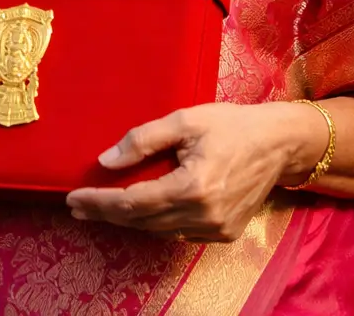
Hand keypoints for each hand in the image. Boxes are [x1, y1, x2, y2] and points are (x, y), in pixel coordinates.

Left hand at [66, 102, 319, 241]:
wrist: (280, 143)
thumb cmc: (232, 125)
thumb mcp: (185, 120)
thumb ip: (142, 140)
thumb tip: (106, 162)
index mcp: (193, 186)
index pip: (132, 203)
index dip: (100, 203)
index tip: (73, 198)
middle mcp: (204, 215)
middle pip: (141, 221)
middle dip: (106, 214)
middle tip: (78, 207)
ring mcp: (216, 229)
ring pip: (159, 230)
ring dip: (129, 219)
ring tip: (102, 207)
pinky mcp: (225, 233)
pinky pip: (179, 231)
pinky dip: (157, 221)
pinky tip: (142, 209)